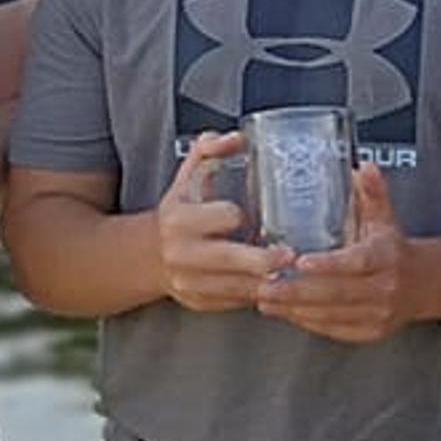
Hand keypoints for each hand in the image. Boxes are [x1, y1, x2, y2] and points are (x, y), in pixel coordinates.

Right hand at [158, 129, 287, 311]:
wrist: (147, 255)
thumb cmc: (180, 210)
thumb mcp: (187, 176)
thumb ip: (209, 150)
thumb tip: (237, 137)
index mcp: (179, 219)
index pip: (221, 216)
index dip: (240, 215)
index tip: (254, 215)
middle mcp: (182, 254)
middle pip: (230, 259)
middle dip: (263, 260)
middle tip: (291, 254)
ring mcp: (190, 283)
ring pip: (237, 288)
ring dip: (268, 282)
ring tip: (293, 272)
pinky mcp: (200, 303)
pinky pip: (236, 302)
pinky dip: (259, 295)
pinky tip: (279, 286)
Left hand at [261, 162, 410, 342]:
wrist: (424, 285)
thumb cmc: (393, 249)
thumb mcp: (386, 218)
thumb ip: (373, 193)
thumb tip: (365, 167)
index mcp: (386, 257)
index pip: (356, 262)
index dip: (328, 264)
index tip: (300, 261)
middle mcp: (384, 288)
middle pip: (336, 293)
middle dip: (296, 291)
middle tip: (264, 284)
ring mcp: (377, 314)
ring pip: (330, 315)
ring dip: (294, 309)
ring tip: (264, 298)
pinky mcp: (369, 332)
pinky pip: (332, 329)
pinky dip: (306, 321)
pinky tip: (284, 311)